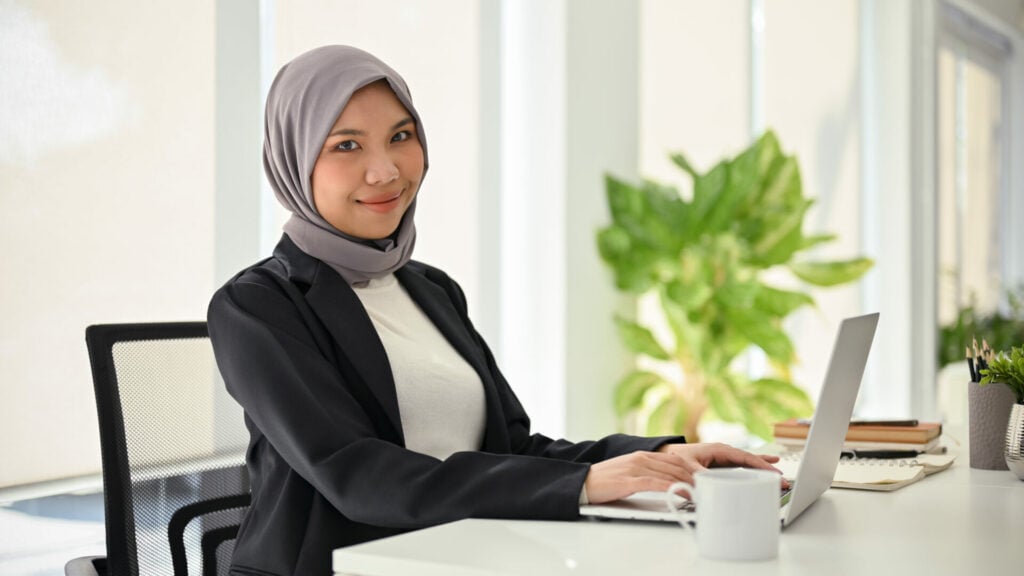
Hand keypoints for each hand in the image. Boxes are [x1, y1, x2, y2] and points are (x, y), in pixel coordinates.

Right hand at [583, 443, 786, 504]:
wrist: (580, 482)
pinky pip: (656, 483)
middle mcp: (647, 457)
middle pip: (686, 464)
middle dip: (713, 474)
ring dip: (697, 483)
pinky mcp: (630, 478)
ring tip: (719, 490)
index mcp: (651, 456)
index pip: (687, 460)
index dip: (713, 464)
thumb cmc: (608, 484)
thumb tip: (685, 491)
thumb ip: (660, 480)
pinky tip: (686, 494)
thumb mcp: (637, 479)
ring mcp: (638, 465)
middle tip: (736, 483)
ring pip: (674, 472)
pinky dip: (673, 488)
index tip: (735, 469)